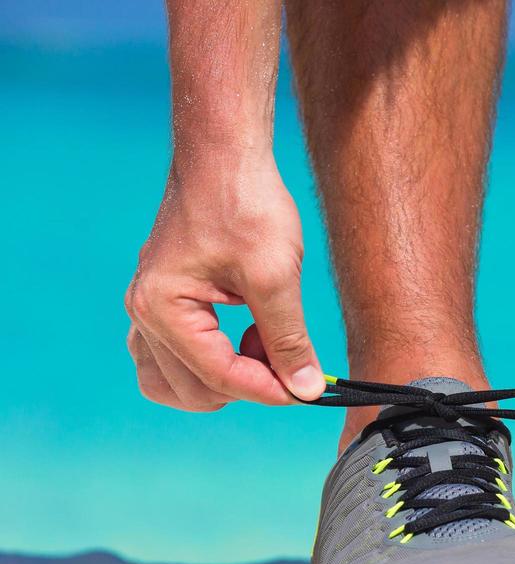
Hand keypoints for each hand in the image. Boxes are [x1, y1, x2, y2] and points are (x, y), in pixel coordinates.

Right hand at [124, 160, 322, 410]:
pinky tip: (247, 338)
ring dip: (222, 381)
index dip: (268, 390)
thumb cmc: (245, 204)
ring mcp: (148, 309)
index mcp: (162, 307)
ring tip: (265, 349)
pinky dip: (209, 363)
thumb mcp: (276, 278)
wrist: (226, 158)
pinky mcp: (163, 303)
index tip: (306, 391)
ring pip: (175, 382)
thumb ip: (288, 339)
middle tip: (290, 363)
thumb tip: (306, 388)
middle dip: (245, 385)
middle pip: (192, 389)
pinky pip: (173, 358)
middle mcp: (144, 312)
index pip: (218, 376)